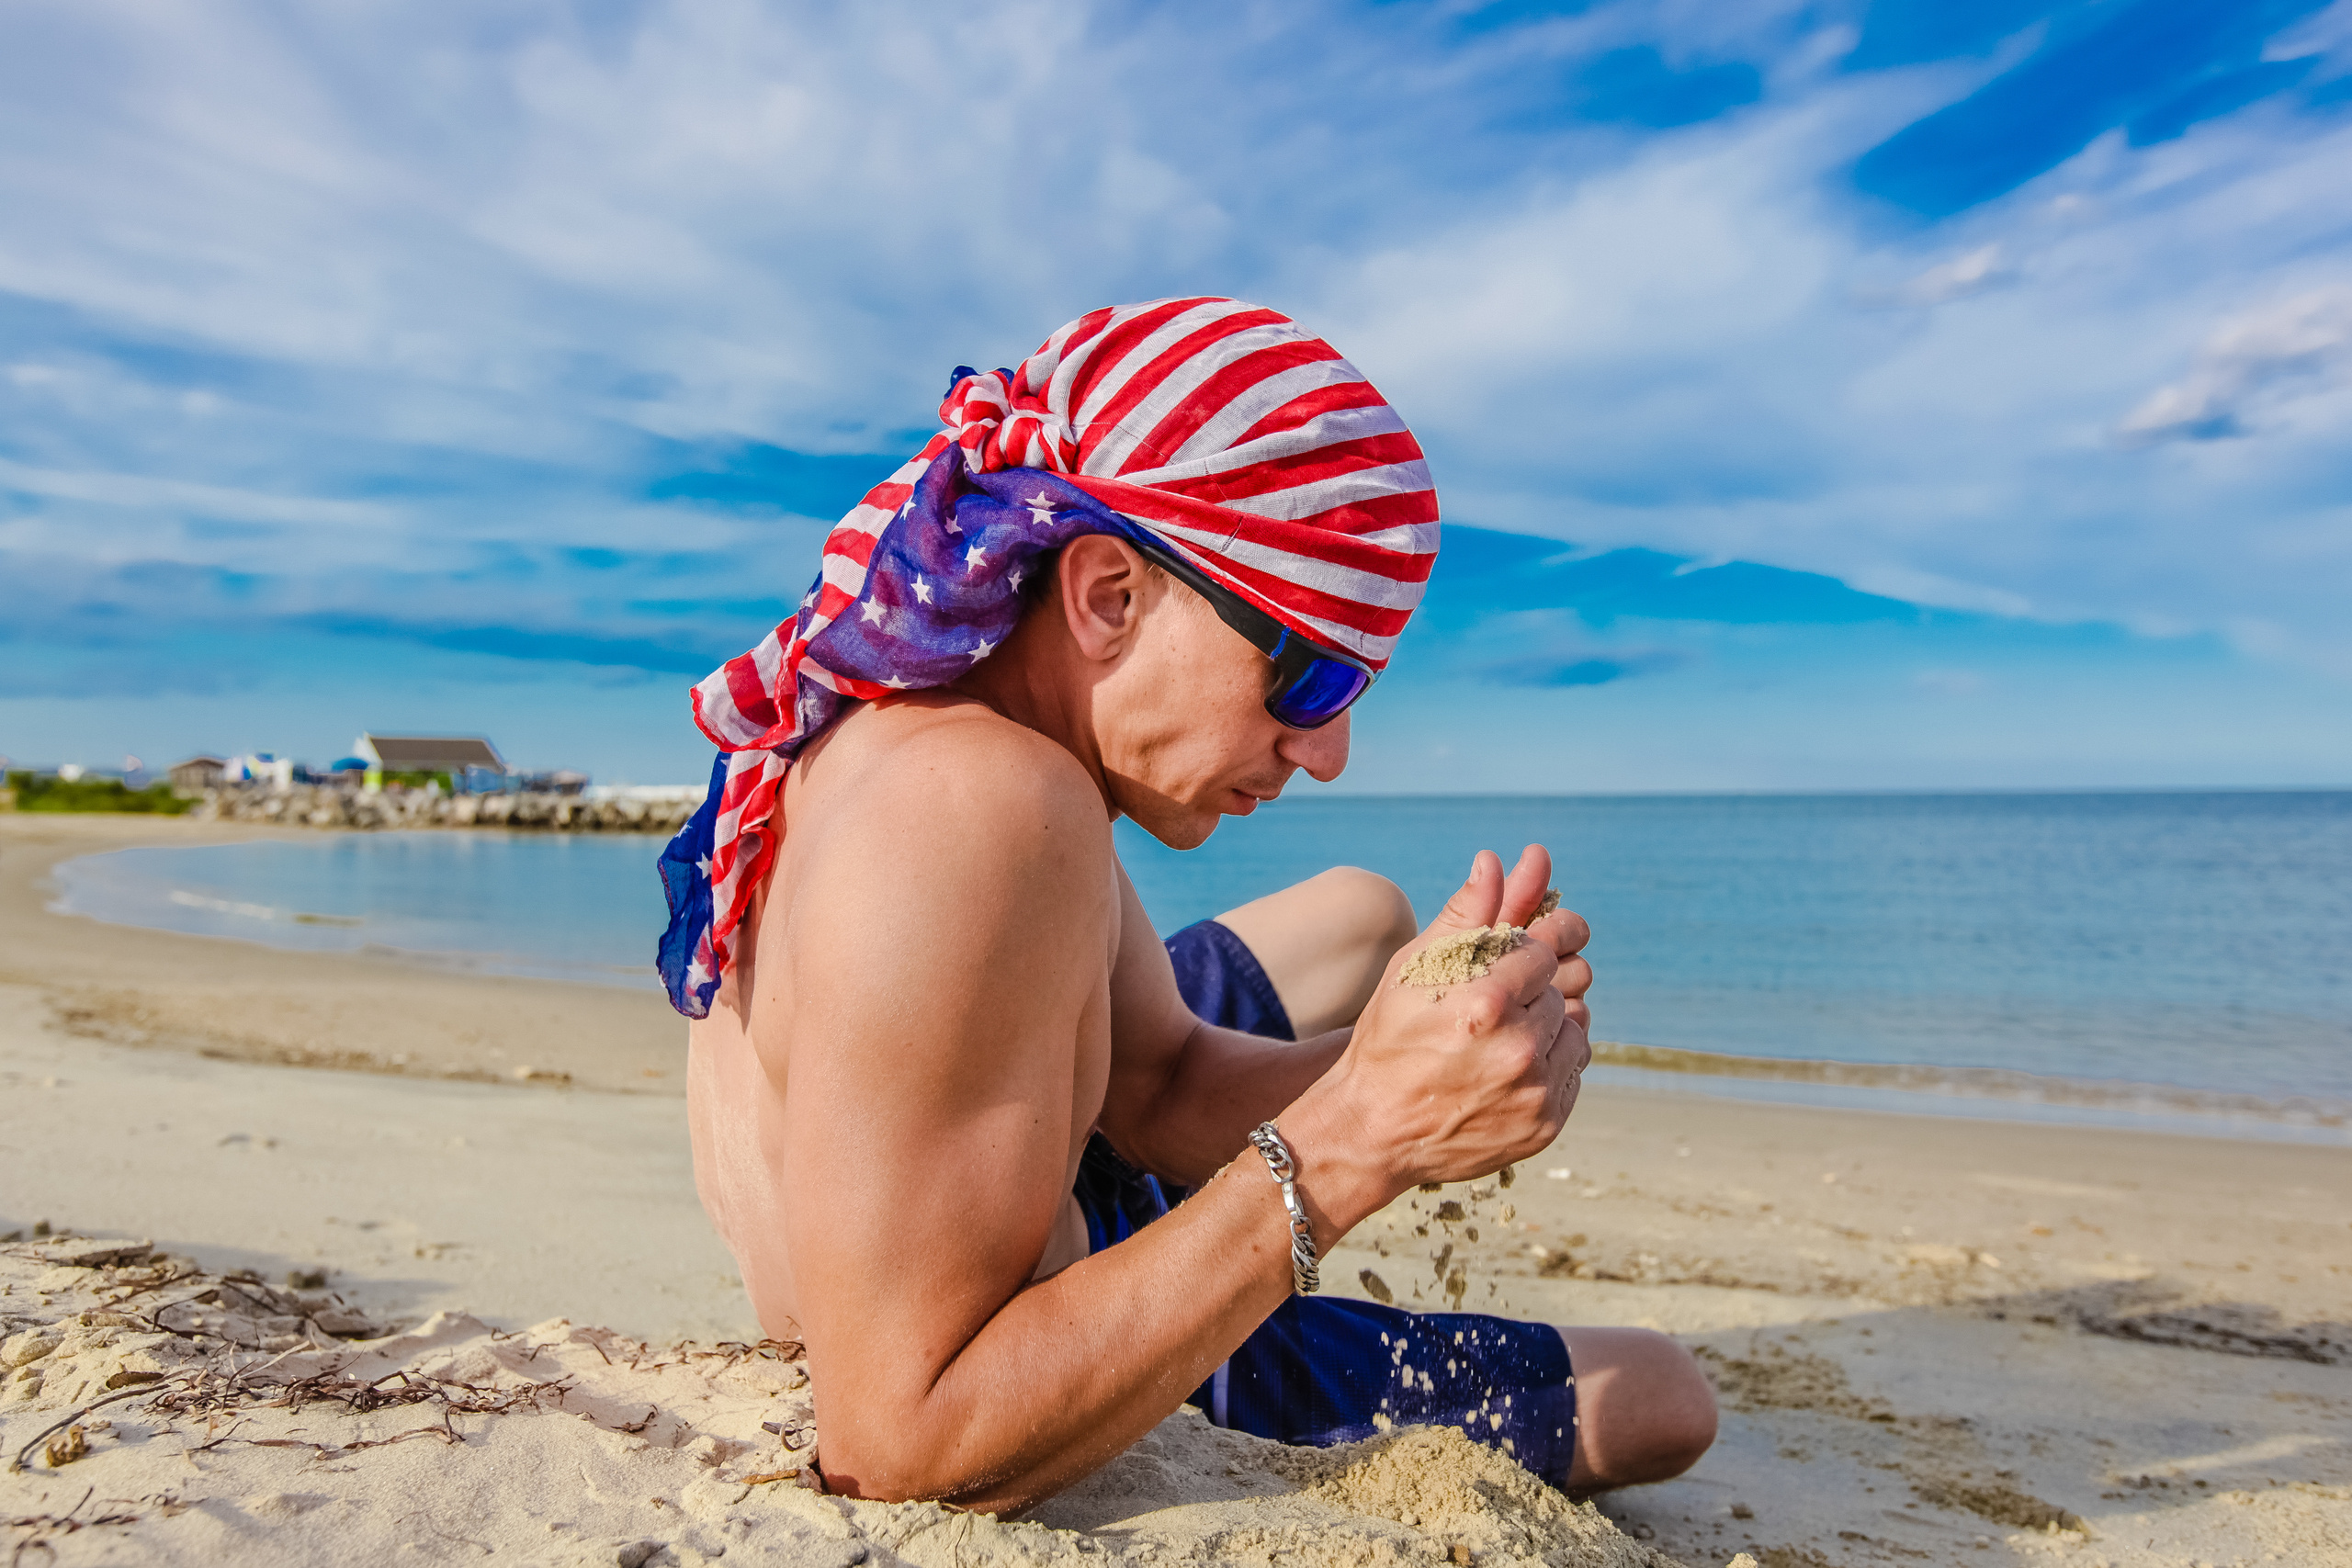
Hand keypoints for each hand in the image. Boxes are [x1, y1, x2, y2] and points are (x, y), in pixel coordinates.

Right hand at [1301, 845, 1591, 1195]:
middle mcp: (1517, 1049)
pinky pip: (1574, 1072)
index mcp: (1485, 1003)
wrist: (1375, 1131)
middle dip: (1535, 987)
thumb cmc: (1389, 1041)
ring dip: (1549, 1022)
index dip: (1534, 944)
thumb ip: (1464, 916)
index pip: (1542, 949)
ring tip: (1505, 1031)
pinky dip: (1552, 1060)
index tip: (1525, 948)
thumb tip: (1493, 861)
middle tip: (1502, 997)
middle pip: (1563, 988)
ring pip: (1576, 1029)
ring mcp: (1536, 1092)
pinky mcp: (1546, 1124)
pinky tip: (1512, 1063)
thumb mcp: (1415, 971)